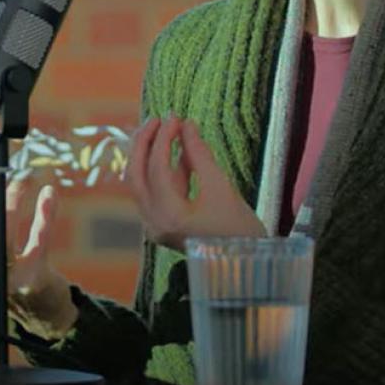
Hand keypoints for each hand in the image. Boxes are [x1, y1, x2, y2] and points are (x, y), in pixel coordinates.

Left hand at [123, 113, 267, 252]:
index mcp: (169, 216)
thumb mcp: (222, 188)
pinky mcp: (162, 226)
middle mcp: (155, 224)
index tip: (176, 117)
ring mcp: (155, 227)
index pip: (157, 167)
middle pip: (137, 174)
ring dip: (152, 155)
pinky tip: (178, 152)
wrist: (247, 267)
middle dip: (145, 143)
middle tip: (159, 119)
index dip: (165, 138)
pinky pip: (154, 192)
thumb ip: (199, 154)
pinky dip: (163, 171)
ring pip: (142, 183)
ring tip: (167, 129)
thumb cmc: (240, 232)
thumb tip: (186, 124)